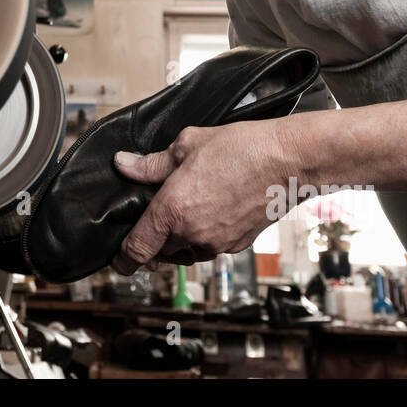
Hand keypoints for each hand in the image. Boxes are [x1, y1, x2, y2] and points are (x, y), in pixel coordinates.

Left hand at [109, 118, 295, 274]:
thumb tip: (124, 165)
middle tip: (155, 218)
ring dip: (177, 240)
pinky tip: (209, 211)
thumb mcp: (187, 144)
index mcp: (173, 209)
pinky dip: (202, 237)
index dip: (123, 259)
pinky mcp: (236, 245)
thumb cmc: (242, 148)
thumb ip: (151, 164)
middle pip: (159, 251)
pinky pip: (208, 248)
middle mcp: (192, 233)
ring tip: (185, 211)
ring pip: (184, 252)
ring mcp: (216, 243)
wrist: (288, 161)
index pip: (137, 249)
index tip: (118, 261)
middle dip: (153, 240)